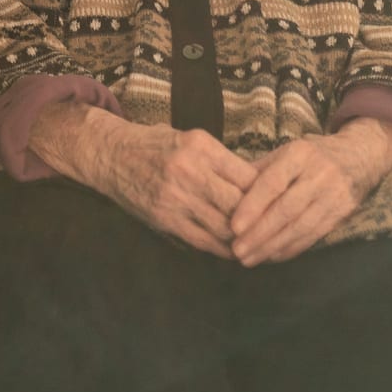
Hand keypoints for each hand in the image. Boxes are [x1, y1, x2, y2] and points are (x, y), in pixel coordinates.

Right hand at [32, 104, 259, 258]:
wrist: (110, 154)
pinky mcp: (164, 217)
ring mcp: (175, 196)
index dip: (268, 194)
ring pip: (224, 226)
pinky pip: (202, 240)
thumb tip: (258, 184)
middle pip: (240, 203)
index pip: (248, 175)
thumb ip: (220, 160)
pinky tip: (234, 252)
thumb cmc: (154, 144)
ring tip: (261, 246)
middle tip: (278, 230)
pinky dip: (222, 249)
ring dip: (245, 239)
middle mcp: (189, 169)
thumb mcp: (189, 139)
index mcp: (201, 145)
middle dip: (261, 220)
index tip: (281, 204)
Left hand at [227, 133, 385, 266]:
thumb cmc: (308, 157)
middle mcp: (319, 173)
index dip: (252, 206)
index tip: (234, 226)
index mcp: (299, 154)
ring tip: (250, 259)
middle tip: (237, 250)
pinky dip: (291, 248)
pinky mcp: (343, 212)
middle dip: (260, 233)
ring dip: (273, 246)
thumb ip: (256, 171)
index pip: (272, 183)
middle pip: (286, 209)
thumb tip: (223, 190)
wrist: (358, 157)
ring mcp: (335, 194)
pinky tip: (273, 256)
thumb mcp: (284, 153)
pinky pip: (314, 235)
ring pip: (300, 226)